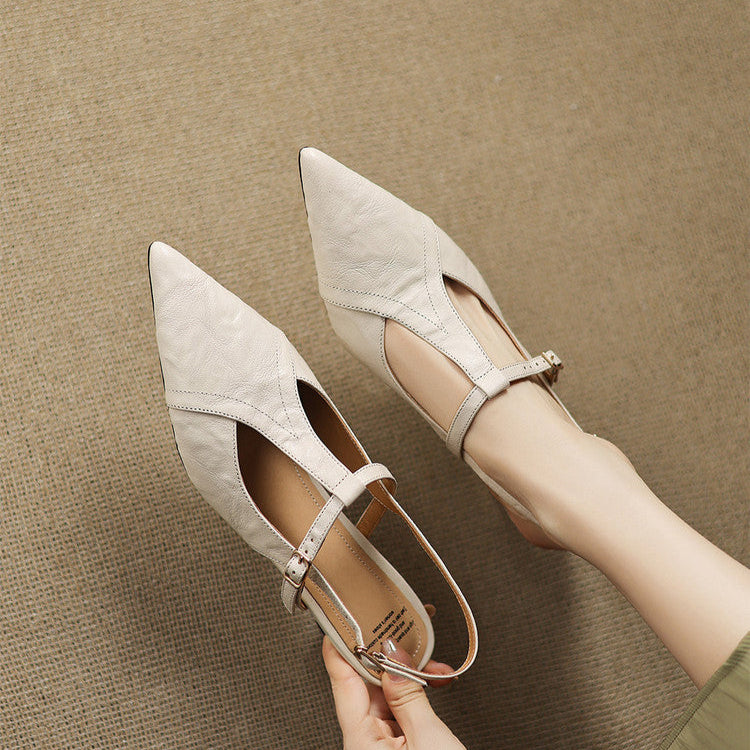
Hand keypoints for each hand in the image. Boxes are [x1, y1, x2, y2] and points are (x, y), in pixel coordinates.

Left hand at [322, 635, 465, 749]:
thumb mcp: (428, 739)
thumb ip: (408, 693)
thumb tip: (393, 655)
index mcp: (359, 741)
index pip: (342, 678)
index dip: (342, 642)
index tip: (343, 613)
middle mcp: (364, 743)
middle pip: (367, 682)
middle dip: (390, 655)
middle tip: (407, 630)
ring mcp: (381, 746)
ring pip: (387, 693)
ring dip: (411, 674)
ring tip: (433, 665)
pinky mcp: (399, 748)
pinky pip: (400, 709)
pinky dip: (418, 692)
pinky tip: (433, 683)